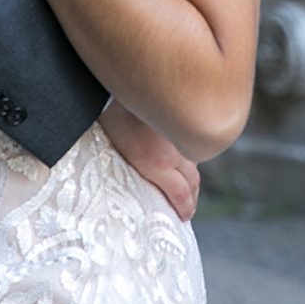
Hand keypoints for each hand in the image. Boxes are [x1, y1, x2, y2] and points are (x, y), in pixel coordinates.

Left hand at [101, 100, 200, 220]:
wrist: (121, 86)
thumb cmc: (111, 118)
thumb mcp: (118, 150)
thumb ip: (134, 168)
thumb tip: (132, 181)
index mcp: (156, 163)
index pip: (181, 194)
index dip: (185, 208)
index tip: (184, 217)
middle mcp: (173, 152)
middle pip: (192, 181)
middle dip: (192, 198)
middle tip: (189, 209)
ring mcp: (178, 137)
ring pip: (194, 163)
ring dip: (194, 180)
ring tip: (191, 189)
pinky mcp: (178, 124)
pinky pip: (189, 146)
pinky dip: (190, 157)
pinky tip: (185, 160)